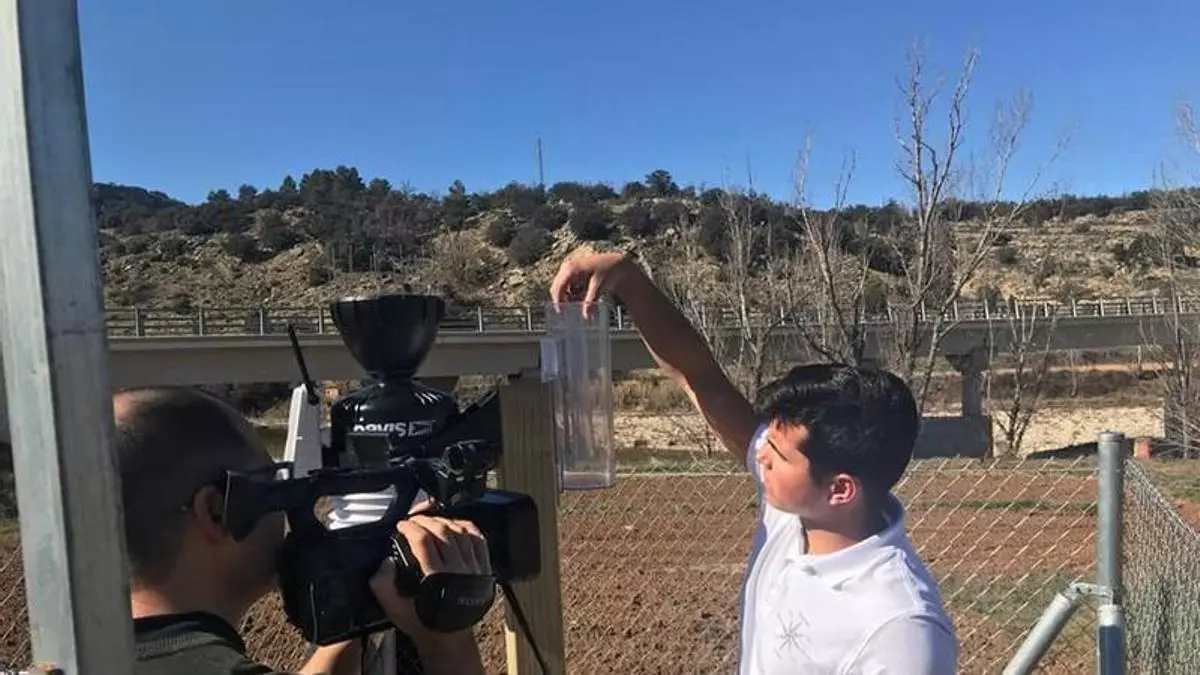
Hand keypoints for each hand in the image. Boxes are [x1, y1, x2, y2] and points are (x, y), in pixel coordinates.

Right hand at [368, 515, 491, 637]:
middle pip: (442, 531)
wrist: (449, 638)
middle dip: (424, 520)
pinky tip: (453, 525)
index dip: (410, 527)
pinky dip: (465, 527)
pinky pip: (477, 539)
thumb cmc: (423, 622)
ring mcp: (474, 568)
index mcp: (437, 579)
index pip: (423, 541)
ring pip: (460, 532)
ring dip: (442, 521)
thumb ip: (383, 585)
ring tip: (429, 521)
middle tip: (412, 521)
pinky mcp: (483, 568)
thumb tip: (385, 561)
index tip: (401, 525)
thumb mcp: (394, 609)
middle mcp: (459, 570)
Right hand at [549, 249, 635, 312]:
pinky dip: (572, 293)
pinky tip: (582, 296)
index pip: (557, 288)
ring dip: (568, 297)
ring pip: (562, 287)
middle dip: (562, 300)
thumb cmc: (608, 272)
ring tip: (580, 303)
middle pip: (556, 287)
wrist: (616, 263)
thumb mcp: (599, 287)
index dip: (558, 301)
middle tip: (569, 313)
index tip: (562, 313)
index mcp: (571, 269)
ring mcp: (569, 268)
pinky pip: (567, 286)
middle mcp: (567, 266)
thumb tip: (586, 316)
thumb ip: (590, 301)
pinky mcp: (573, 272)